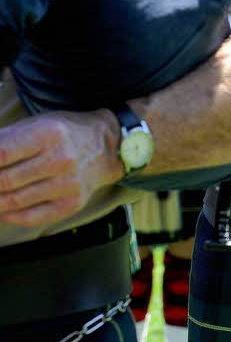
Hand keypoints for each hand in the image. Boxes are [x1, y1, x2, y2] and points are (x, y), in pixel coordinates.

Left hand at [0, 110, 123, 227]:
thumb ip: (5, 139)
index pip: (1, 154)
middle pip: (4, 181)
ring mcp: (68, 184)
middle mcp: (61, 160)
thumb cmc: (65, 134)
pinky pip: (30, 217)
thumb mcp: (37, 123)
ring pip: (13, 201)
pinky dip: (8, 215)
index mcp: (49, 134)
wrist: (108, 147)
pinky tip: (2, 207)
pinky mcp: (71, 203)